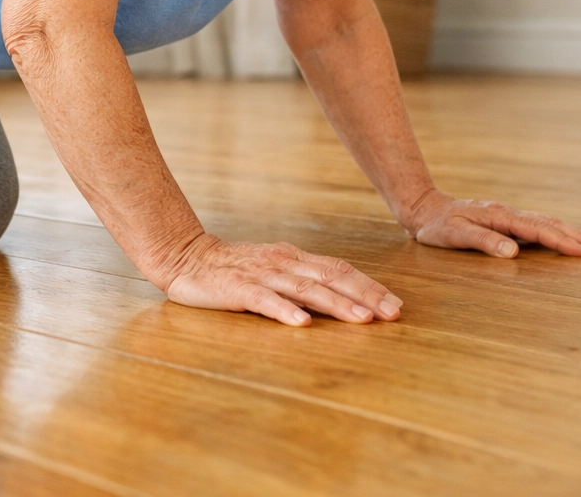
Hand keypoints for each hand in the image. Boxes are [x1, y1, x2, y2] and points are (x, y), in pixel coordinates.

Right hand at [162, 234, 402, 326]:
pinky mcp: (237, 288)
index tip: (395, 305)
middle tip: (392, 314)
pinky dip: (285, 311)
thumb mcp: (274, 269)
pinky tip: (302, 323)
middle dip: (365, 295)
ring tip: (362, 319)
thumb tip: (343, 299)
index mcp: (293, 258)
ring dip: (336, 304)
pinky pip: (264, 300)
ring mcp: (261, 274)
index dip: (369, 286)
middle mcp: (283, 263)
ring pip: (305, 289)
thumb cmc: (233, 268)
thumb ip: (302, 281)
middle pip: (331, 277)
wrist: (185, 257)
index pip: (339, 269)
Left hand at [404, 190, 580, 257]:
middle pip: (549, 224)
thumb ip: (483, 242)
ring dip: (572, 232)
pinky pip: (538, 226)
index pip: (538, 230)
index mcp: (500, 217)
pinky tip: (566, 237)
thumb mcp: (455, 235)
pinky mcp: (506, 221)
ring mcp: (509, 216)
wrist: (424, 209)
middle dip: (578, 236)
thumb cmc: (437, 226)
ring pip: (547, 223)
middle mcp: (508, 214)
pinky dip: (557, 231)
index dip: (562, 242)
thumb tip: (514, 252)